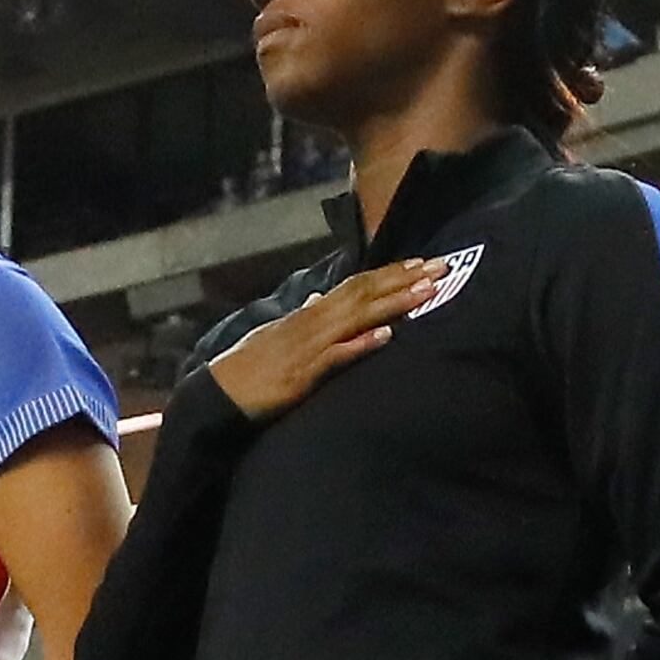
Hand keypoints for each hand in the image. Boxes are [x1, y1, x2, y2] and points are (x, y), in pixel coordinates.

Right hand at [205, 259, 449, 422]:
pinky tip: (387, 336)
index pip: (356, 285)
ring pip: (357, 317)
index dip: (391, 273)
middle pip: (364, 293)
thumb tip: (320, 299)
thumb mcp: (277, 334)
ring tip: (428, 293)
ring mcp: (308, 347)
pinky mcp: (303, 375)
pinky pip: (337, 357)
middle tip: (442, 267)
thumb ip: (304, 317)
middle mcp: (312, 322)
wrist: (217, 395)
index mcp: (309, 314)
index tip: (422, 264)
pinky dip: (362, 345)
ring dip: (394, 304)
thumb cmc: (249, 368)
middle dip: (405, 279)